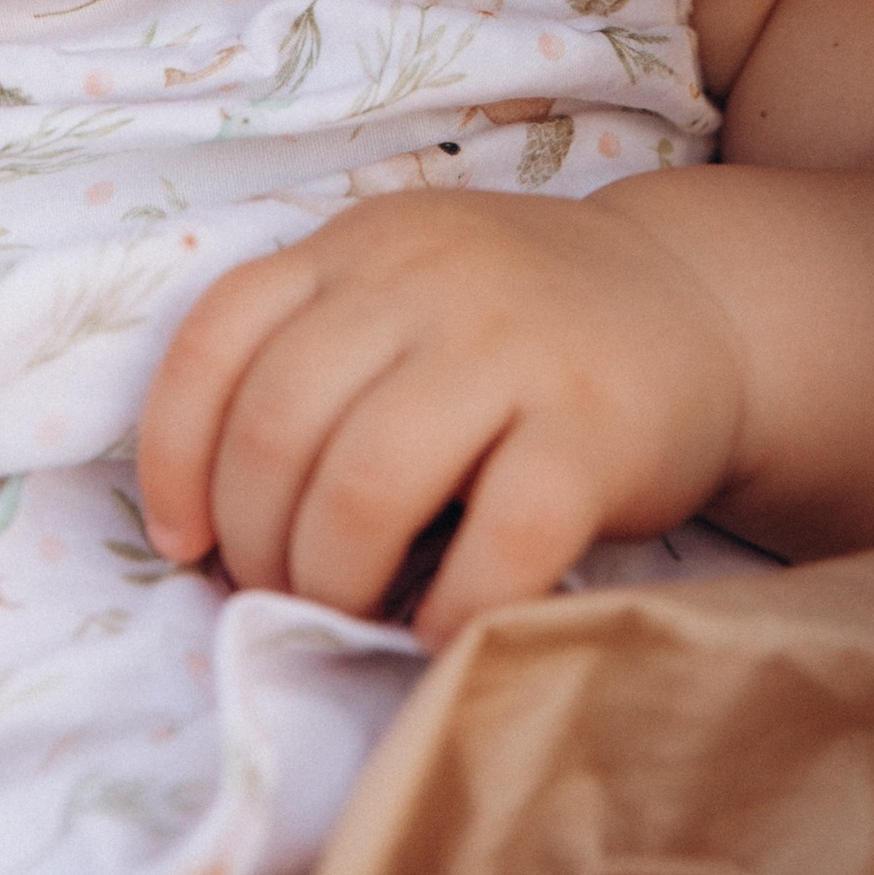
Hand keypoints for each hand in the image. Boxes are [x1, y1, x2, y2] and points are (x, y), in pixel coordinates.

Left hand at [135, 187, 745, 646]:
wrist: (699, 306)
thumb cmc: (518, 332)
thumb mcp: (404, 294)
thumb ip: (315, 357)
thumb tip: (208, 526)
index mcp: (360, 246)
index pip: (218, 336)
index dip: (174, 455)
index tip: (185, 540)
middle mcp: (426, 279)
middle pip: (278, 428)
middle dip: (258, 542)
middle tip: (282, 592)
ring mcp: (514, 347)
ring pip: (364, 487)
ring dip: (333, 581)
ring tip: (353, 611)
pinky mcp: (595, 429)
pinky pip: (498, 542)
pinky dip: (450, 610)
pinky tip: (439, 629)